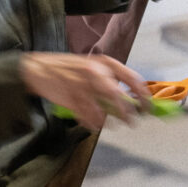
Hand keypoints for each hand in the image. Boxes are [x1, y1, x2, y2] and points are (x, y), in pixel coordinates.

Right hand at [20, 52, 149, 129]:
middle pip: (118, 96)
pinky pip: (87, 116)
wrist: (38, 68)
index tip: (148, 106)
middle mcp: (95, 72)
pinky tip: (95, 124)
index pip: (131, 78)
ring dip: (110, 120)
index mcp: (104, 63)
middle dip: (128, 112)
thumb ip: (110, 78)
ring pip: (102, 109)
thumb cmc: (69, 68)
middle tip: (132, 121)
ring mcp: (81, 86)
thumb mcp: (93, 66)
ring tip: (112, 124)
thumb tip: (130, 96)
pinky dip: (93, 123)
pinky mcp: (70, 99)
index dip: (142, 94)